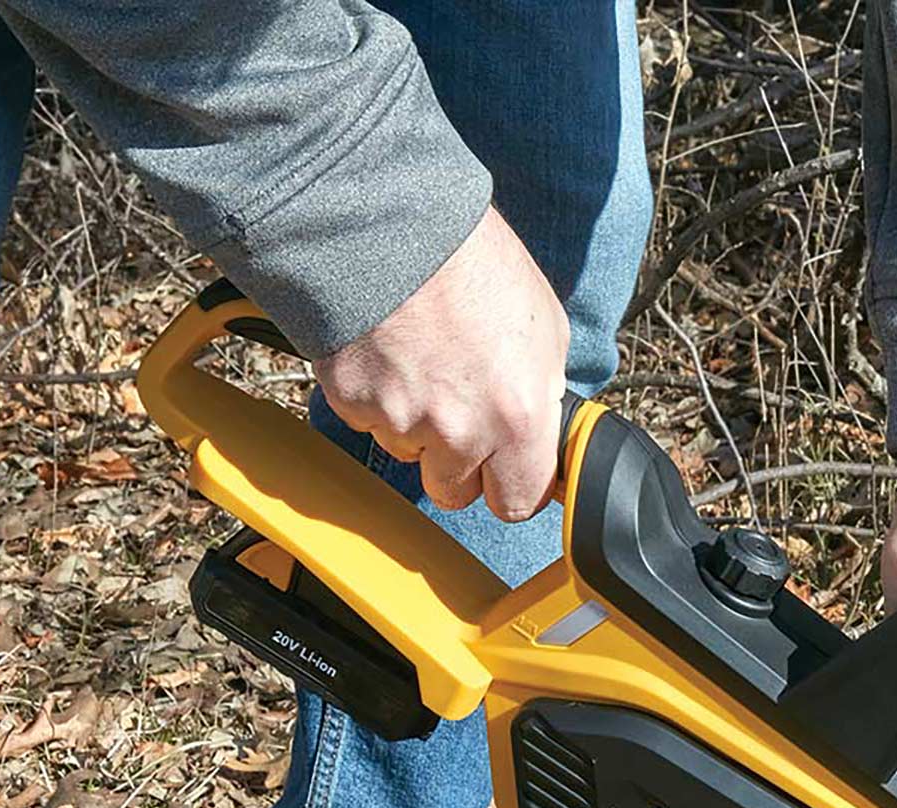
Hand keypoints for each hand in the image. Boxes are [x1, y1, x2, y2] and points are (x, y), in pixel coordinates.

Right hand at [315, 207, 568, 520]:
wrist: (388, 215)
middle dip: (457, 463)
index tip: (504, 466)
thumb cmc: (471, 260)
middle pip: (455, 493)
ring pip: (408, 454)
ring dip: (413, 424)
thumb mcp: (545, 325)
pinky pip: (367, 419)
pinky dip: (374, 394)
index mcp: (518, 418)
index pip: (517, 504)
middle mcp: (460, 431)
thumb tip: (542, 427)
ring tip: (418, 359)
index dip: (510, 485)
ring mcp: (400, 420)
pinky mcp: (351, 400)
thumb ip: (543, 392)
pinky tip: (386, 348)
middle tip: (455, 409)